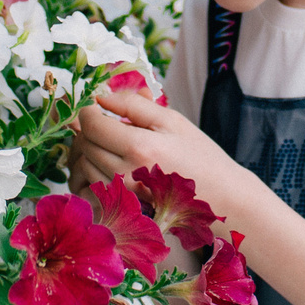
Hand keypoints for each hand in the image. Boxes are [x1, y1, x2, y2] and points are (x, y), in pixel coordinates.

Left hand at [71, 85, 231, 197]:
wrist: (221, 199)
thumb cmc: (201, 156)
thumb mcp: (172, 121)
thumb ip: (134, 105)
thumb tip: (101, 95)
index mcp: (140, 147)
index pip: (92, 125)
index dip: (88, 111)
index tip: (97, 107)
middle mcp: (126, 174)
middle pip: (85, 145)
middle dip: (89, 129)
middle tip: (106, 122)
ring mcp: (122, 195)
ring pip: (83, 166)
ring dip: (89, 150)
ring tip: (110, 143)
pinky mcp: (122, 208)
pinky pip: (90, 186)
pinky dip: (91, 172)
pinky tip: (108, 164)